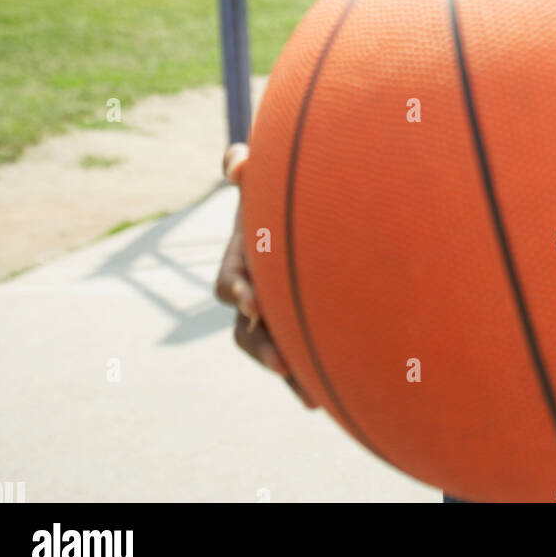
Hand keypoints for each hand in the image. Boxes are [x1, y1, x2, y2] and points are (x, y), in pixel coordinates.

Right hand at [214, 142, 318, 407]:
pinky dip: (308, 376)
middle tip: (280, 361)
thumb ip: (246, 167)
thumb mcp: (264, 178)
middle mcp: (254, 294)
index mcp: (242, 262)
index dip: (238, 293)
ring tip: (310, 395)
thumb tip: (237, 160)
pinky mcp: (298, 324)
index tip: (253, 300)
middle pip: (246, 331)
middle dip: (262, 346)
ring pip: (271, 350)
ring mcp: (275, 313)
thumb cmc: (281, 194)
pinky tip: (327, 396)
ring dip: (286, 370)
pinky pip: (297, 357)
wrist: (313, 215)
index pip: (229, 284)